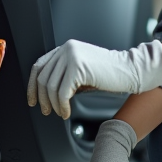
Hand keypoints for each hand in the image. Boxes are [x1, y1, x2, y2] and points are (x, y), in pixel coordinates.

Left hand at [27, 39, 161, 119]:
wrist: (129, 70)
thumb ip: (64, 77)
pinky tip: (67, 113)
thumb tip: (45, 94)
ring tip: (60, 113)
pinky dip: (62, 106)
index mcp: (66, 48)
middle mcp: (66, 49)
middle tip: (46, 111)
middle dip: (42, 98)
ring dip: (53, 105)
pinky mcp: (78, 67)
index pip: (39, 66)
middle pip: (42, 78)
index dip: (32, 85)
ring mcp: (72, 56)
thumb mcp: (82, 72)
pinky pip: (62, 92)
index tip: (32, 99)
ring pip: (50, 87)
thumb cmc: (108, 74)